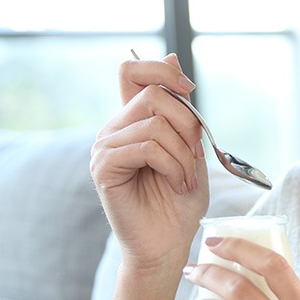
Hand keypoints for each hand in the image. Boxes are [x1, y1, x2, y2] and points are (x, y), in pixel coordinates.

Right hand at [90, 54, 208, 270]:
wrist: (167, 244)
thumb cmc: (180, 201)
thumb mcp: (191, 149)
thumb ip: (183, 110)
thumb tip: (173, 54)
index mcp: (133, 120)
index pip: (132, 70)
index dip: (161, 70)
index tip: (189, 90)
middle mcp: (114, 128)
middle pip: (154, 95)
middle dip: (188, 124)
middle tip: (195, 157)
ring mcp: (105, 147)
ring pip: (156, 124)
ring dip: (184, 155)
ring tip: (186, 180)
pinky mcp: (104, 167)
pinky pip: (146, 147)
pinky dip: (173, 166)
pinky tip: (177, 185)